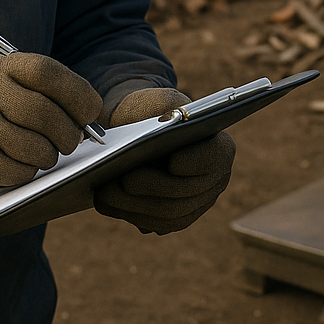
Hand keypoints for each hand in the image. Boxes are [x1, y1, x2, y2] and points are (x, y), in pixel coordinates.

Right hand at [0, 52, 101, 206]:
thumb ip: (31, 92)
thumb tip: (88, 114)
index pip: (44, 70)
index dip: (76, 92)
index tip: (90, 111)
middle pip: (44, 112)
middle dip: (68, 133)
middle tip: (72, 142)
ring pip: (35, 146)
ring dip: (46, 157)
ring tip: (40, 157)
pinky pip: (17, 171)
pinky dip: (24, 174)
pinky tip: (13, 168)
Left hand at [93, 87, 235, 234]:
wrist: (136, 128)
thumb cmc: (149, 109)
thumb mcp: (157, 99)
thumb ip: (164, 105)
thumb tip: (164, 123)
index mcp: (218, 145)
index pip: (217, 156)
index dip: (197, 162)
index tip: (172, 162)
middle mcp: (214, 179)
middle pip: (188, 193)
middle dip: (152, 188)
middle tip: (124, 180)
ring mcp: (197, 203)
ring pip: (170, 215)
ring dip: (135, 206)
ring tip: (105, 194)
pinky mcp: (176, 217)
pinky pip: (156, 224)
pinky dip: (130, 214)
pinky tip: (107, 202)